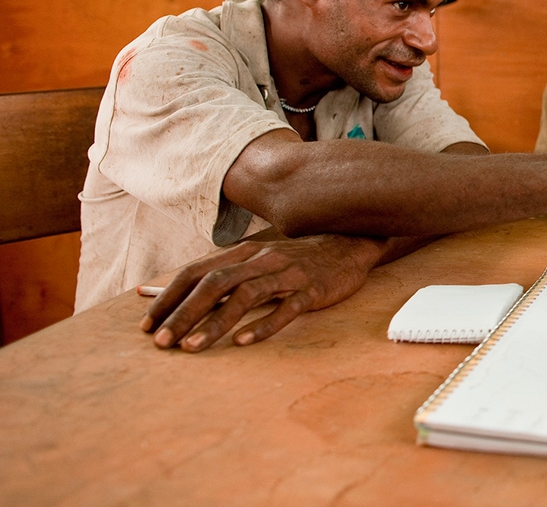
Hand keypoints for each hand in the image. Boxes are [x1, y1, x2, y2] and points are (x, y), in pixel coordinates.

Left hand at [140, 229, 383, 351]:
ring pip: (246, 296)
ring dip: (215, 323)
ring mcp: (289, 274)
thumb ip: (210, 278)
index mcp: (245, 254)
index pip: (197, 272)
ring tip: (192, 348)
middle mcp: (262, 260)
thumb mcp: (253, 263)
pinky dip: (263, 324)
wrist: (350, 247)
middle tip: (162, 342)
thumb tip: (155, 292)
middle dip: (184, 313)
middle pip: (215, 283)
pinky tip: (243, 342)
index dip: (169, 297)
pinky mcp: (313, 290)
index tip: (147, 325)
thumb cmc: (295, 261)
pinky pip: (286, 308)